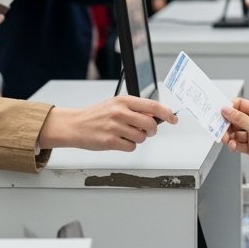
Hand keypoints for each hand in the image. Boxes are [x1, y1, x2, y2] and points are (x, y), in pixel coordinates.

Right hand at [38, 97, 177, 152]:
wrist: (74, 125)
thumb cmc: (96, 116)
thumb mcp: (115, 105)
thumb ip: (134, 109)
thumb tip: (156, 117)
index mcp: (123, 100)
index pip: (152, 106)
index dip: (166, 114)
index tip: (173, 119)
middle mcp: (120, 112)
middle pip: (150, 124)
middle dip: (151, 131)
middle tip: (145, 131)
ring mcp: (115, 126)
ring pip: (141, 137)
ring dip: (137, 139)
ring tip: (125, 135)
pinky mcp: (110, 141)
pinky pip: (131, 147)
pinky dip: (128, 146)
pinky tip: (118, 141)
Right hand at [221, 97, 248, 191]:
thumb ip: (239, 118)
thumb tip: (226, 109)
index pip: (240, 105)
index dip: (229, 109)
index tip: (221, 114)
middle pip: (234, 120)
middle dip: (227, 125)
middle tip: (221, 130)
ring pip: (234, 132)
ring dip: (229, 137)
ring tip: (228, 140)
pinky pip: (237, 143)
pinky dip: (233, 145)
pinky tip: (233, 146)